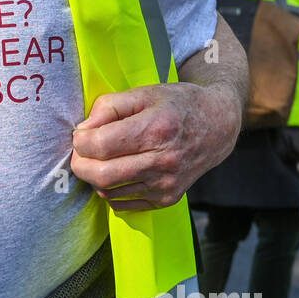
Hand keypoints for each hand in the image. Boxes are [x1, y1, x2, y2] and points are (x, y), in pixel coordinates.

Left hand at [70, 82, 241, 210]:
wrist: (218, 126)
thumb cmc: (177, 105)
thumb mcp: (144, 93)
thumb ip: (109, 106)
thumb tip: (83, 129)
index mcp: (156, 129)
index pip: (100, 145)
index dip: (80, 141)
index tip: (81, 134)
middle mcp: (163, 161)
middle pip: (101, 175)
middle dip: (80, 164)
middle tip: (81, 151)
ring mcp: (166, 184)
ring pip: (108, 192)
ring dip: (94, 178)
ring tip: (101, 159)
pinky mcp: (167, 199)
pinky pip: (122, 204)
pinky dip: (111, 191)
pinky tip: (117, 173)